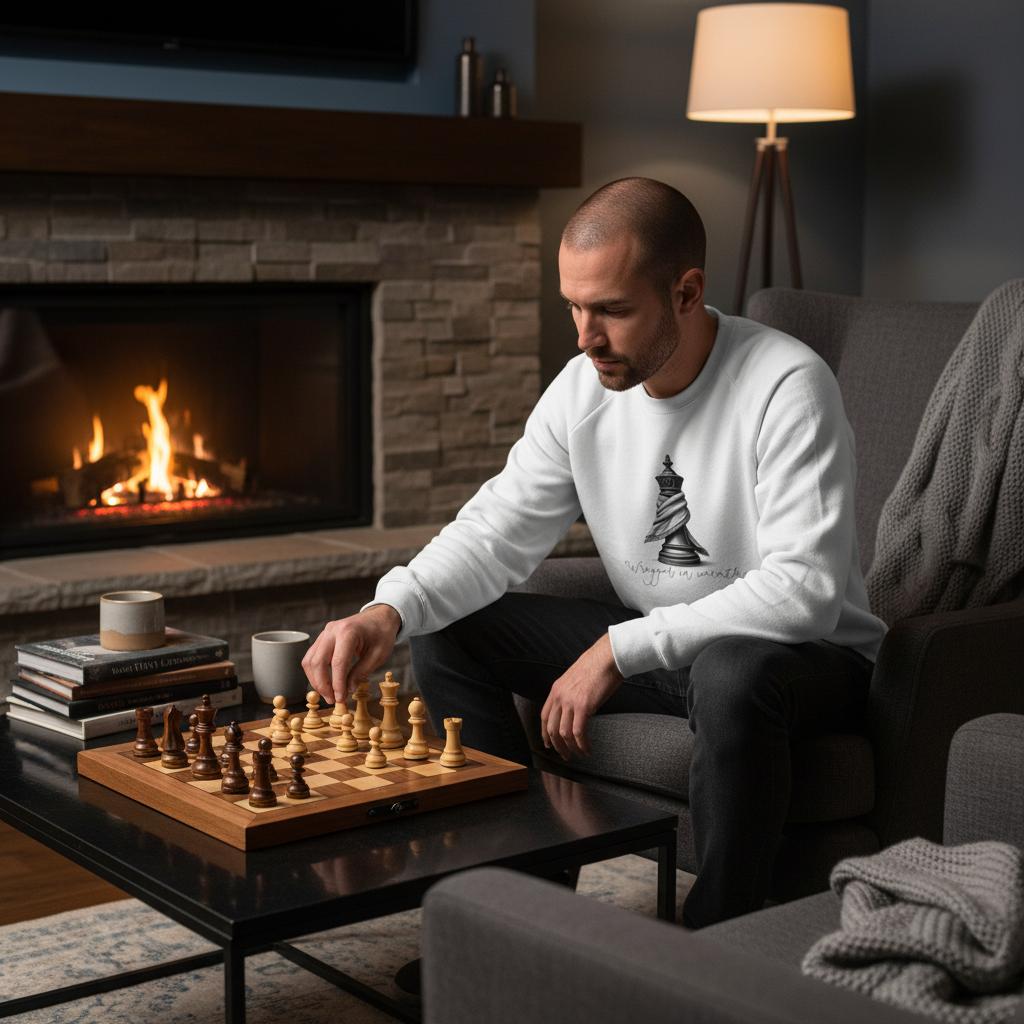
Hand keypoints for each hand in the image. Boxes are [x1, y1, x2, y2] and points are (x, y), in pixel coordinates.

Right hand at [302, 604, 401, 704]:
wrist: (379, 617)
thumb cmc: (381, 634)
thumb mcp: (379, 655)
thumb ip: (361, 672)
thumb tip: (347, 690)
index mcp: (349, 632)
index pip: (338, 663)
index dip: (337, 684)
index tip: (341, 699)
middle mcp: (332, 630)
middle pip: (318, 662)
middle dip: (323, 685)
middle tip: (333, 700)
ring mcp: (325, 633)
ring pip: (310, 660)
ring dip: (316, 680)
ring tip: (329, 694)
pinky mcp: (322, 638)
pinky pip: (312, 657)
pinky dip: (315, 672)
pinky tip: (325, 683)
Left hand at [540, 633, 623, 761]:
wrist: (606, 657)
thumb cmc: (596, 667)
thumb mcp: (576, 680)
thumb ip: (571, 695)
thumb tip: (576, 711)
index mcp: (556, 689)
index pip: (544, 716)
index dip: (545, 733)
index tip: (549, 744)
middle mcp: (559, 696)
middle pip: (551, 728)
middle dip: (557, 746)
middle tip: (565, 756)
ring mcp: (570, 701)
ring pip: (564, 733)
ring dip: (571, 748)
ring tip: (579, 754)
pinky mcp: (583, 706)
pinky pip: (578, 732)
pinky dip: (582, 744)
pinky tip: (588, 749)